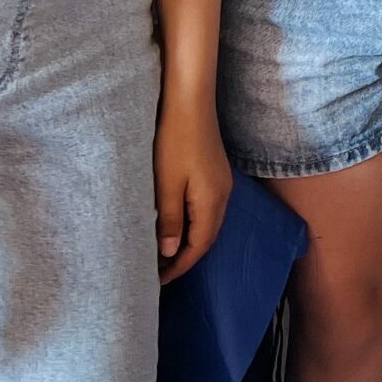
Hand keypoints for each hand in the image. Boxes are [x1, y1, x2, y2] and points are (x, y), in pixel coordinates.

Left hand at [153, 93, 232, 284]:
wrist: (189, 101)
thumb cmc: (174, 141)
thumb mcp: (166, 185)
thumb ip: (169, 220)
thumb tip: (170, 252)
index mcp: (212, 201)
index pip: (199, 245)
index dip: (180, 265)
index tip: (158, 280)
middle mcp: (223, 195)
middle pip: (207, 237)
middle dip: (185, 256)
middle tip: (159, 271)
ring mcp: (221, 182)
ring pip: (207, 223)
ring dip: (188, 240)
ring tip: (164, 252)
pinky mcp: (214, 172)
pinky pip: (206, 208)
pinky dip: (192, 223)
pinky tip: (175, 223)